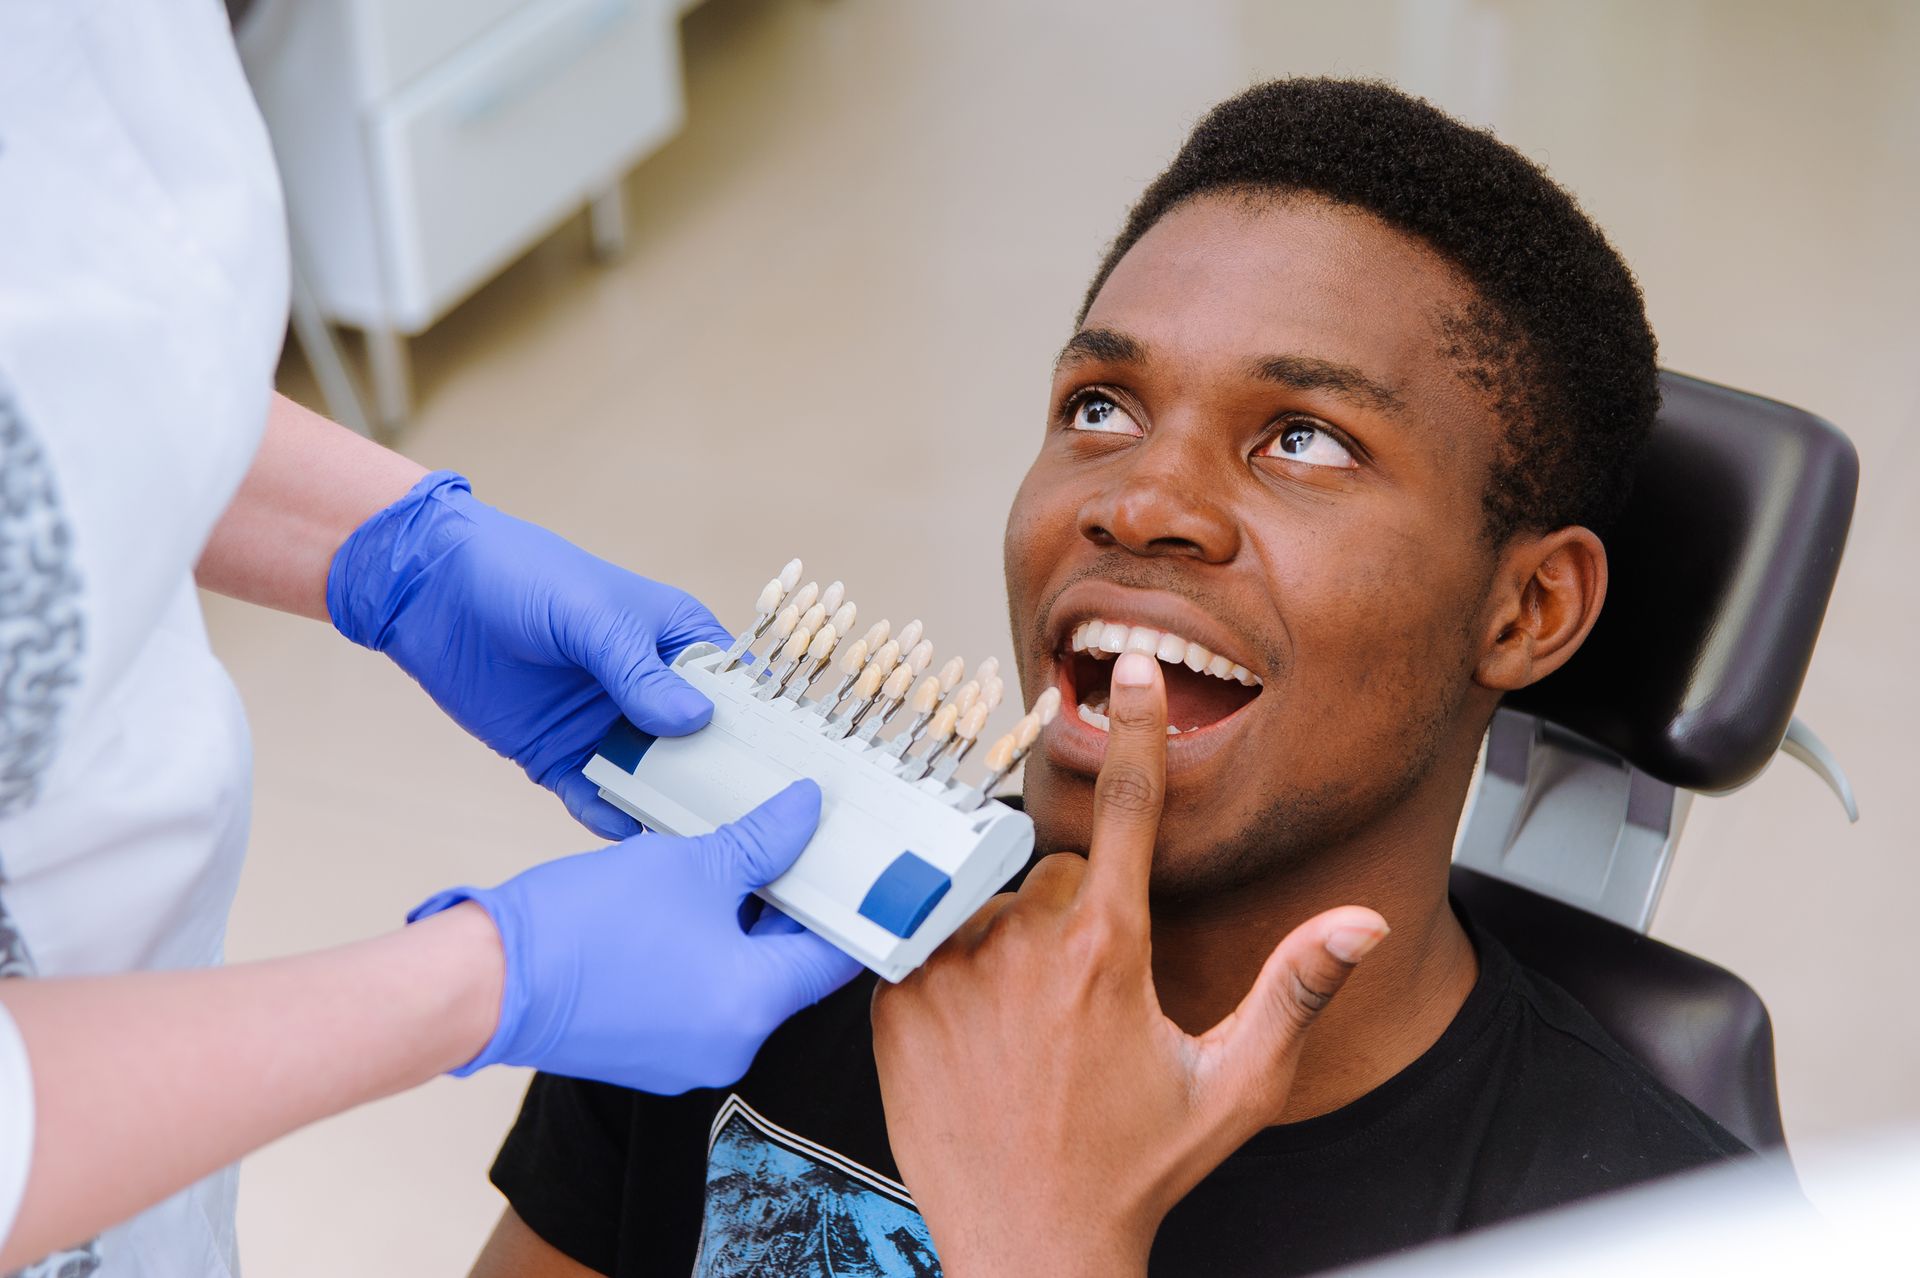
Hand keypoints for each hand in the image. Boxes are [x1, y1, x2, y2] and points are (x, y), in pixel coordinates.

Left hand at [327, 471, 729, 837]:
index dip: (764, 731)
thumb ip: (640, 672)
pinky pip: (596, 799)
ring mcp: (607, 728)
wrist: (432, 591)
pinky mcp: (561, 757)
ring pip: (654, 781)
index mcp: (678, 643)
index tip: (793, 774)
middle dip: (722, 784)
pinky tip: (627, 840)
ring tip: (696, 848)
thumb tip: (695, 723)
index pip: (737, 693)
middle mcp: (652, 692)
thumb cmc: (526, 577)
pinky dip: (610, 820)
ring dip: (670, 810)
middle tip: (751, 829)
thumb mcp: (591, 617)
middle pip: (703, 749)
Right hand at [411, 779, 860, 1092]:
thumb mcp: (690, 864)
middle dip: (789, 906)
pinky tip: (687, 901)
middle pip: (788, 969)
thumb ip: (761, 841)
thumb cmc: (587, 924)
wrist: (486, 980)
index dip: (849, 903)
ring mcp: (686, 1057)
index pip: (834, 956)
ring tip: (735, 861)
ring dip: (742, 925)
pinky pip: (698, 996)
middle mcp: (731, 1046)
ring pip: (740, 980)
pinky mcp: (648, 1053)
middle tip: (791, 845)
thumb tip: (806, 812)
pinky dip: (703, 952)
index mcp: (754, 1006)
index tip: (855, 865)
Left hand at [871, 652, 1387, 1276]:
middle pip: (1056, 872)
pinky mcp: (896, 997)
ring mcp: (950, 968)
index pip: (1127, 809)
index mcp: (1109, 950)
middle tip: (1086, 1006)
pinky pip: (933, 938)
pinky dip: (957, 966)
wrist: (1028, 1244)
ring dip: (1014, 944)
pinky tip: (982, 1033)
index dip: (1137, 730)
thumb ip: (1296, 990)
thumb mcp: (1236, 1085)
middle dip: (1079, 914)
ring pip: (993, 905)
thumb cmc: (1134, 1170)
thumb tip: (1359, 927)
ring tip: (1030, 1032)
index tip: (1131, 670)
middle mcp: (1022, 946)